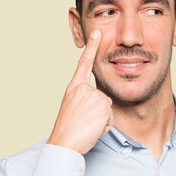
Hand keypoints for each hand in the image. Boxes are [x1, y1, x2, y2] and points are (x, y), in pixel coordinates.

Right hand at [47, 30, 114, 153]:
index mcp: (74, 88)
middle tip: (83, 123)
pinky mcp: (103, 105)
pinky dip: (104, 127)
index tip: (97, 32)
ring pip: (107, 110)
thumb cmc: (68, 131)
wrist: (64, 143)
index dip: (91, 47)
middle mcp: (83, 89)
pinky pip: (111, 119)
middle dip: (99, 114)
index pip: (84, 64)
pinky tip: (92, 129)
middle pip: (103, 99)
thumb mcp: (75, 110)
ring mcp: (93, 95)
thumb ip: (87, 102)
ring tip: (86, 127)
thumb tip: (104, 105)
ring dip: (101, 121)